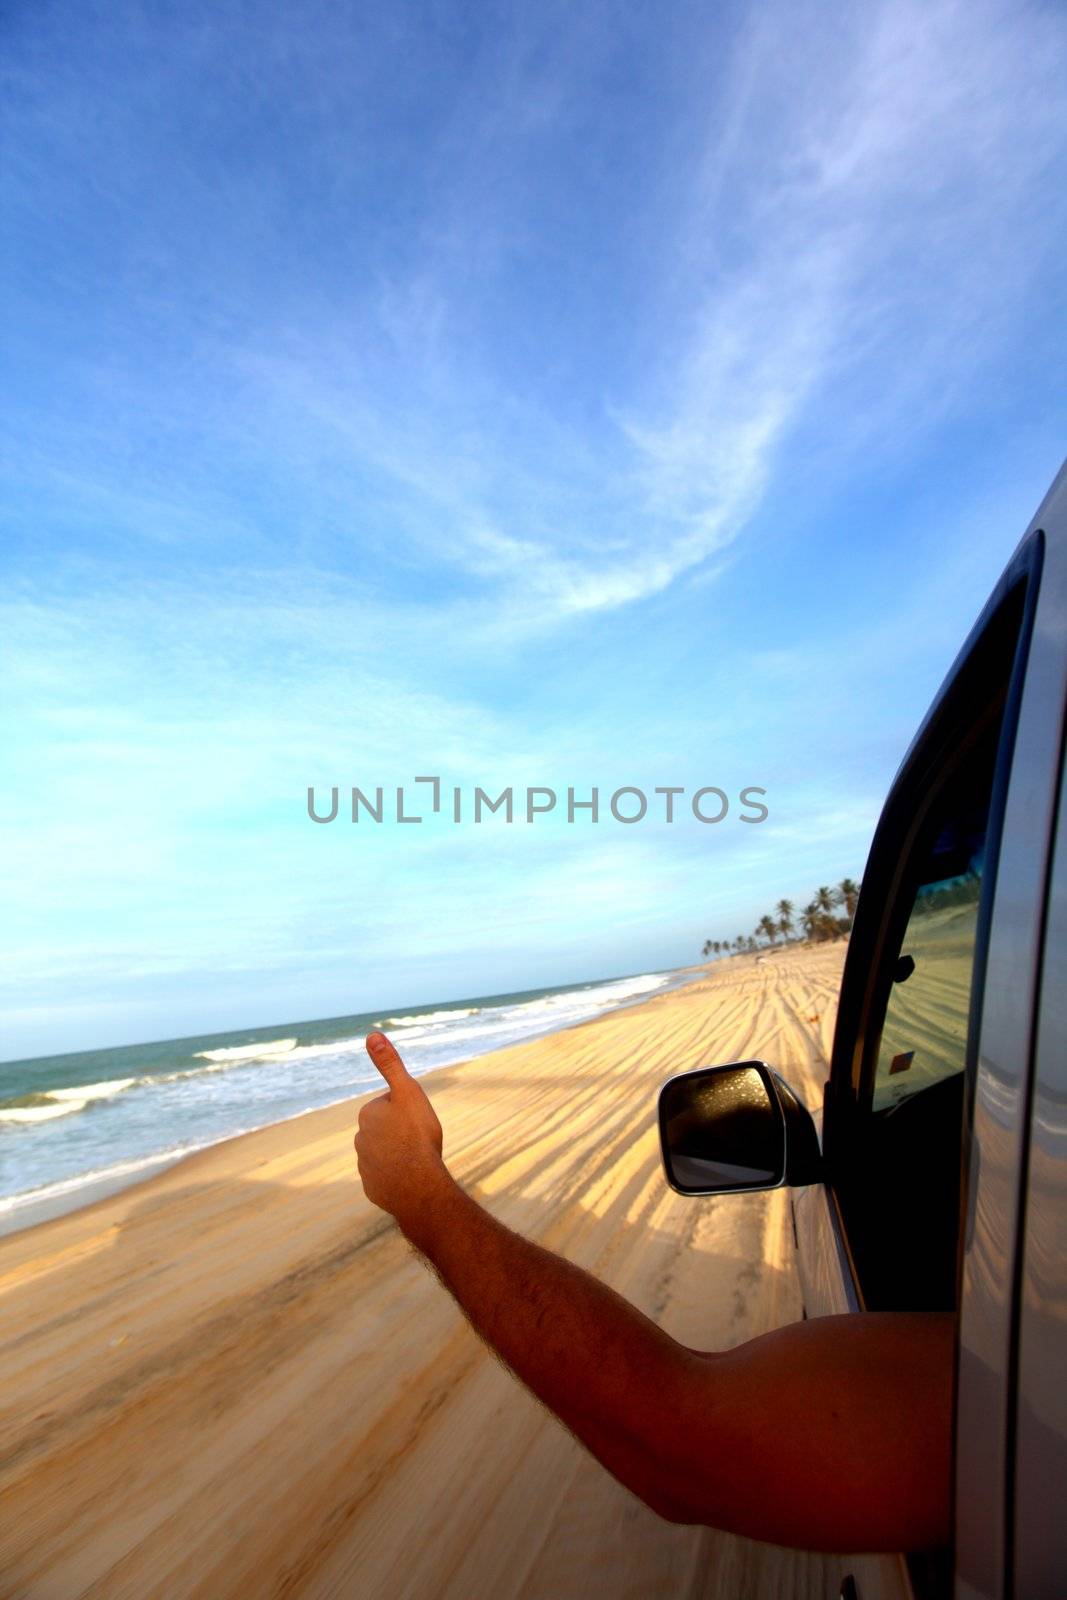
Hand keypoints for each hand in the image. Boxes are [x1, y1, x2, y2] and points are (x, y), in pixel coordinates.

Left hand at [354, 1032, 447, 1225]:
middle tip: (421, 1140)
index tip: (418, 1120)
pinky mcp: (373, 1188)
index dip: (408, 1110)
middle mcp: (360, 1139)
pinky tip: (411, 1178)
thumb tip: (371, 1034)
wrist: (417, 1186)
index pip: (391, 1105)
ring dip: (401, 1154)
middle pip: (388, 1130)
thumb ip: (390, 1064)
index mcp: (368, 1114)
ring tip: (418, 1160)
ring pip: (387, 1153)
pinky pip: (387, 1177)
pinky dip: (398, 1176)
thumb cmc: (416, 1136)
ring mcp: (365, 1167)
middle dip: (402, 1132)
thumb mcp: (408, 1092)